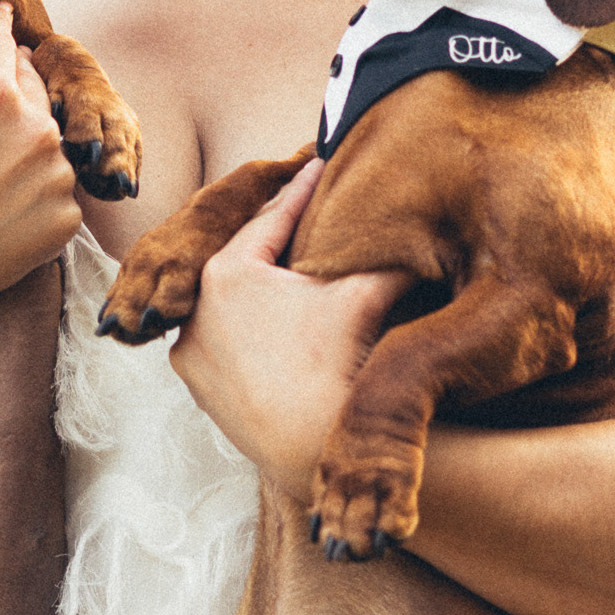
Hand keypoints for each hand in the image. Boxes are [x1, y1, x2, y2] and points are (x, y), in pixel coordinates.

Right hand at [0, 3, 82, 342]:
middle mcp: (36, 130)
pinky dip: (38, 195)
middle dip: (12, 85)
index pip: (0, 41)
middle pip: (32, 89)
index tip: (0, 12)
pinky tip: (5, 201)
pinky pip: (57, 195)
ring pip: (49, 145)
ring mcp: (55, 178)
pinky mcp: (64, 219)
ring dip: (28, 145)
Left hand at [169, 160, 410, 498]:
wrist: (314, 450)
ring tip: (293, 270)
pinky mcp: (198, 387)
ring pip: (231, 302)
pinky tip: (275, 326)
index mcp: (227, 272)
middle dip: (279, 238)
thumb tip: (422, 223)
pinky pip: (224, 342)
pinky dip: (247, 329)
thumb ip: (386, 252)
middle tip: (307, 211)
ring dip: (260, 287)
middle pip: (246, 257)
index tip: (319, 164)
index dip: (303, 192)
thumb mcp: (364, 295)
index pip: (273, 217)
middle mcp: (196, 308)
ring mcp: (191, 351)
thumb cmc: (336, 367)